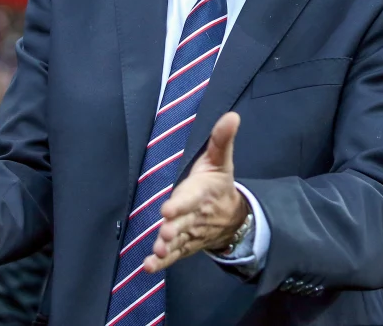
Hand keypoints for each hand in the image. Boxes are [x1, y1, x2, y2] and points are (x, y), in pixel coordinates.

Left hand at [144, 112, 248, 272]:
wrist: (234, 218)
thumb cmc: (218, 184)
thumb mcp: (222, 160)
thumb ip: (222, 139)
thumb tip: (232, 115)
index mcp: (203, 193)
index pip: (192, 198)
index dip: (181, 204)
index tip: (168, 208)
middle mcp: (196, 216)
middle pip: (184, 223)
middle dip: (174, 229)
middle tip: (163, 233)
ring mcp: (190, 233)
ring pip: (179, 242)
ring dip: (168, 248)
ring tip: (157, 252)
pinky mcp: (185, 246)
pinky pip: (174, 257)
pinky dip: (162, 263)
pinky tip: (148, 266)